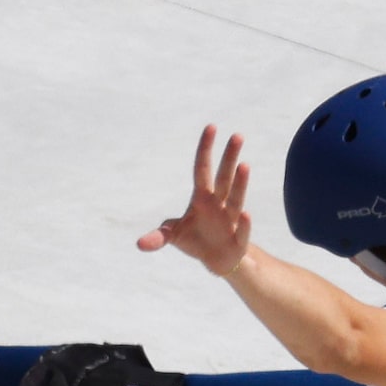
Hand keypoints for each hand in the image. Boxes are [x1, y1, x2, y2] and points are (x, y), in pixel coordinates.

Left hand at [139, 126, 252, 276]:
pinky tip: (246, 214)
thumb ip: (158, 237)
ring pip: (235, 199)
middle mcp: (218, 204)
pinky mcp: (239, 240)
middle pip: (224, 178)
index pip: (202, 168)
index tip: (211, 126)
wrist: (215, 259)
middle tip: (237, 136)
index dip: (205, 149)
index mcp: (202, 197)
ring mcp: (231, 220)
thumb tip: (139, 244)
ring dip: (240, 183)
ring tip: (245, 165)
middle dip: (230, 158)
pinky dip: (244, 224)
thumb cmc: (195, 239)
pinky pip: (242, 230)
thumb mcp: (174, 235)